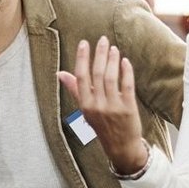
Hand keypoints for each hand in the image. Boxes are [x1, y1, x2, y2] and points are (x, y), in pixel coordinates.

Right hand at [57, 36, 146, 174]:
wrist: (121, 147)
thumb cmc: (102, 125)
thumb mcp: (85, 109)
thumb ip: (75, 89)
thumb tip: (60, 74)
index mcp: (85, 104)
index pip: (81, 76)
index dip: (82, 58)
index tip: (84, 43)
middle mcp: (97, 105)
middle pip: (97, 74)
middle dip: (99, 54)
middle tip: (103, 40)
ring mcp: (113, 107)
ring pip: (111, 78)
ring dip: (112, 60)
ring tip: (114, 48)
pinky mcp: (128, 108)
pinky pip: (127, 86)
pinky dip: (126, 72)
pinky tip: (125, 61)